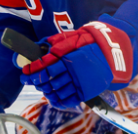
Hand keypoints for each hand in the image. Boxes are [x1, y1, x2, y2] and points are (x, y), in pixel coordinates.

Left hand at [18, 17, 135, 108]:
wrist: (111, 54)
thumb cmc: (90, 44)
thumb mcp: (72, 38)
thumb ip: (55, 42)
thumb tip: (39, 44)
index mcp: (68, 57)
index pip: (45, 66)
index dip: (32, 71)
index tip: (25, 72)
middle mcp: (72, 71)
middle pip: (48, 80)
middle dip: (36, 81)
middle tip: (29, 81)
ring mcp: (79, 82)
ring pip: (57, 90)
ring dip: (46, 90)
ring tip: (41, 88)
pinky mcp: (86, 91)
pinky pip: (69, 99)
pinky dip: (58, 100)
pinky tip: (52, 97)